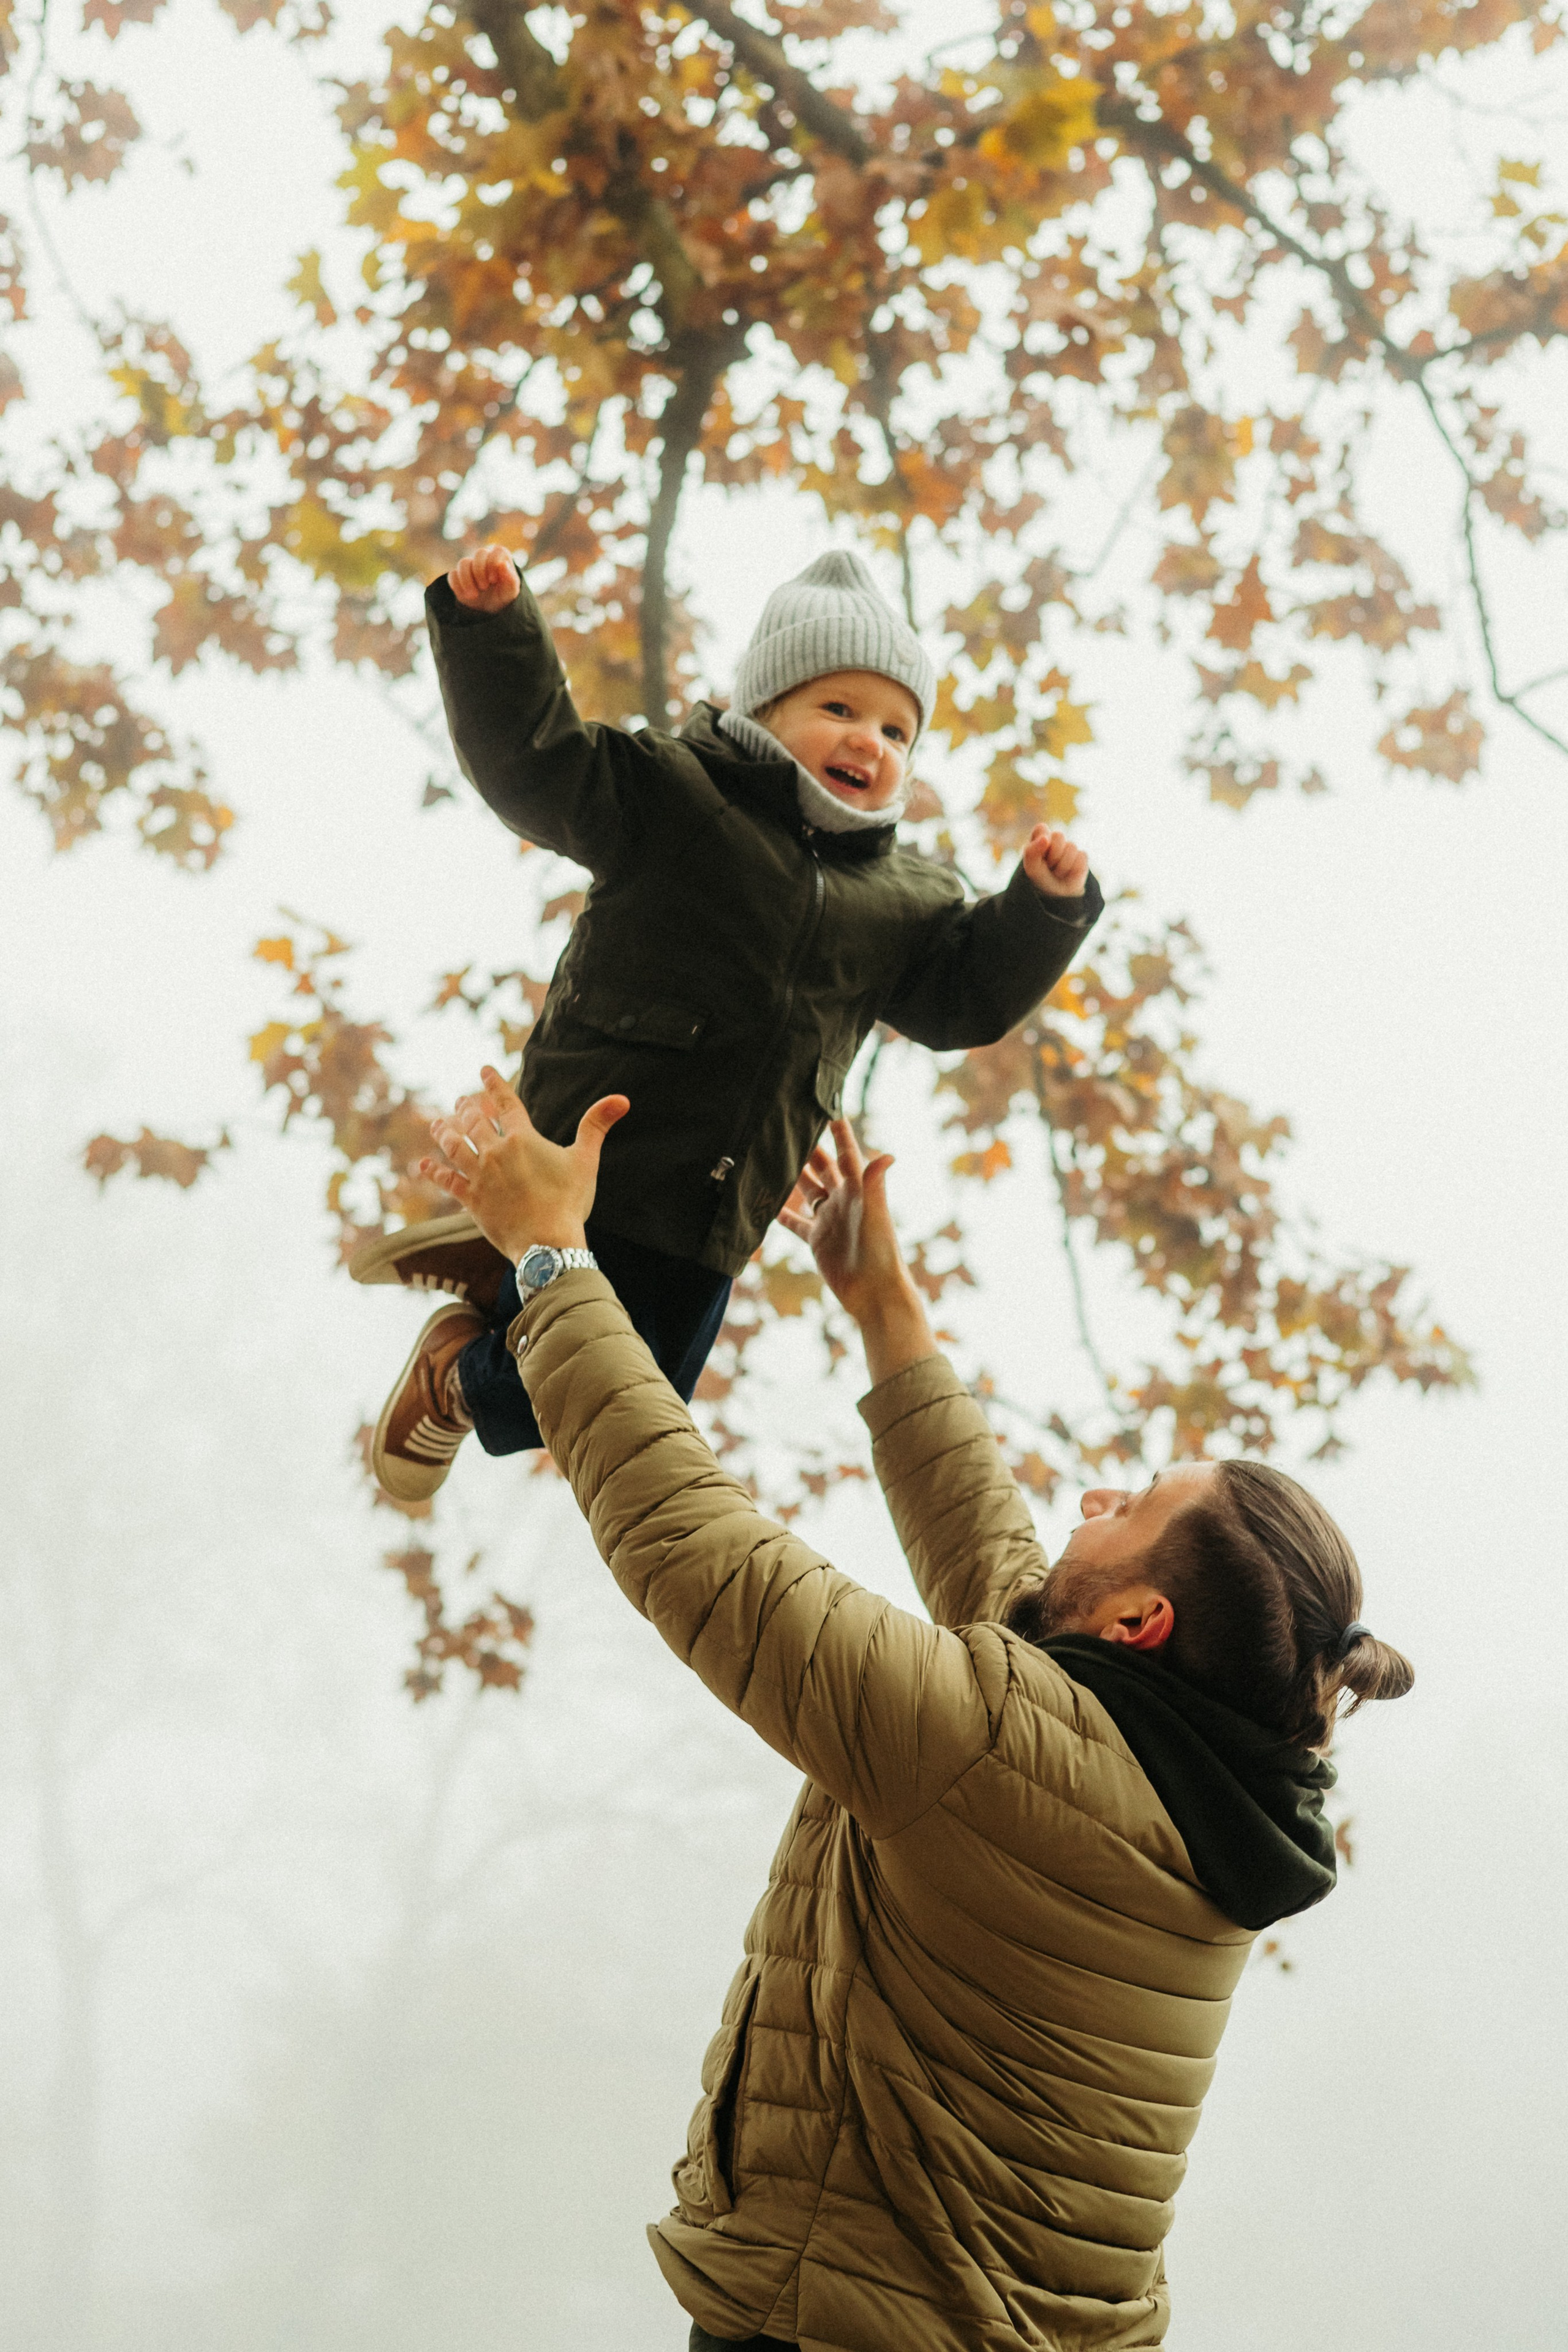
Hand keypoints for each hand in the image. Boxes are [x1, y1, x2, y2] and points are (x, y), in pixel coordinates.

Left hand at [417, 1066, 627, 1263]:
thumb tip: (621, 1098)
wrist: (547, 1243)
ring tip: (438, 1123)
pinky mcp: (470, 1200)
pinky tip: (423, 1164)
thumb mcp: (586, 1161)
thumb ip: (596, 1126)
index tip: (483, 1070)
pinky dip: (433, 1171)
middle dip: (466, 1108)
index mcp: (523, 1139)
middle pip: (474, 1122)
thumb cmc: (569, 1202)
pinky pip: (446, 1180)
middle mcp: (496, 1153)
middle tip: (461, 1101)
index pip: (506, 1103)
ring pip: (454, 1146)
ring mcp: (480, 1176)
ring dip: (444, 1131)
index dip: (494, 1084)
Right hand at [449, 544, 520, 613]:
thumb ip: (510, 579)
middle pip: (479, 553)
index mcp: (501, 558)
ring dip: (467, 579)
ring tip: (474, 595)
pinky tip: (466, 595)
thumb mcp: (510, 592)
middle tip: (484, 587)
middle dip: (480, 571)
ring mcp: (470, 565)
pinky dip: (458, 586)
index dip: (493, 563)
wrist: (489, 609)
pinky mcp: (458, 575)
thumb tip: (503, 564)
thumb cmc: (503, 596)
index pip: (497, 550)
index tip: (493, 580)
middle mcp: (485, 558)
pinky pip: (452, 575)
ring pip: (463, 563)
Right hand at [777, 1118, 934, 1383]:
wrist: (874, 1293)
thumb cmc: (881, 1254)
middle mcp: (843, 1201)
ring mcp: (828, 1220)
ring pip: (807, 1190)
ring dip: (792, 1174)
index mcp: (859, 1191)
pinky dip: (781, 1212)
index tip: (828, 1106)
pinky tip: (767, 1201)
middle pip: (822, 1167)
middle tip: (789, 1125)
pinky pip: (795, 1222)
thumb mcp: (876, 1215)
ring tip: (773, 1155)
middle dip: (808, 1146)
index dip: (838, 1132)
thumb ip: (876, 1184)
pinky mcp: (817, 1240)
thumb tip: (889, 1154)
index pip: (846, 1154)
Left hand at [1022, 825, 1088, 899]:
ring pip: (1071, 847)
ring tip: (1058, 872)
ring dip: (1063, 865)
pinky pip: (1081, 857)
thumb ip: (1032, 852)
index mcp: (1039, 838)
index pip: (1041, 829)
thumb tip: (1045, 839)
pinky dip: (1073, 869)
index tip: (1040, 856)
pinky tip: (1069, 874)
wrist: (1056, 895)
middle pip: (1058, 835)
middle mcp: (1055, 840)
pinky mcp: (1081, 856)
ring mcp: (1069, 847)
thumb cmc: (1040, 879)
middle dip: (1053, 855)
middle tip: (1049, 866)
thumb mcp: (1031, 868)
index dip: (1041, 842)